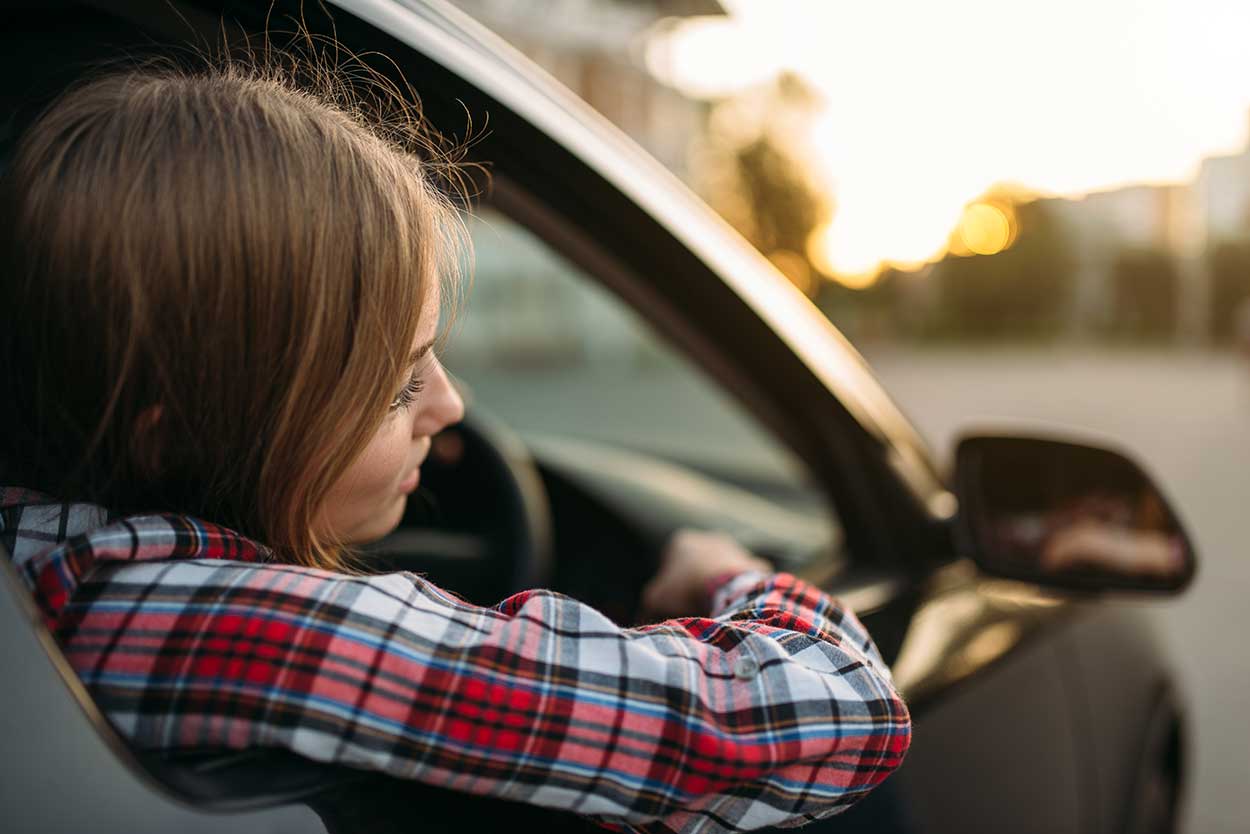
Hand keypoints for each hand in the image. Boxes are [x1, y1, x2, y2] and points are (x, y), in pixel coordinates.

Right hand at [640, 529, 771, 618]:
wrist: (727, 590)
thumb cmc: (685, 591)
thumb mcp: (653, 600)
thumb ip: (648, 605)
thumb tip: (646, 619)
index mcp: (683, 541)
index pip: (670, 562)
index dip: (667, 586)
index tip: (669, 606)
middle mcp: (710, 539)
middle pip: (698, 566)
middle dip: (694, 585)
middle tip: (691, 610)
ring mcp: (736, 551)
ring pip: (722, 573)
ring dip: (718, 590)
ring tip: (714, 614)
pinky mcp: (756, 567)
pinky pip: (744, 584)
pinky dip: (739, 595)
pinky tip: (734, 612)